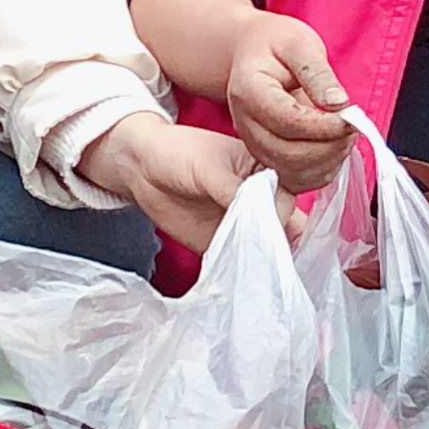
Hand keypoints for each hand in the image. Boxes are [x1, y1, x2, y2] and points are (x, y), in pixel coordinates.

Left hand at [75, 112, 269, 252]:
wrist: (140, 168)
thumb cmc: (178, 153)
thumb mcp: (210, 166)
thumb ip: (237, 190)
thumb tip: (264, 216)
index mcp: (267, 171)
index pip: (288, 198)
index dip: (282, 215)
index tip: (270, 227)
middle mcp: (263, 199)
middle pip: (286, 226)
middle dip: (279, 242)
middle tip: (265, 254)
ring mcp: (245, 225)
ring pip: (267, 248)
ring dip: (263, 259)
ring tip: (254, 267)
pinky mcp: (225, 246)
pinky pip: (242, 262)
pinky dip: (243, 270)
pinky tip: (240, 275)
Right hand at [224, 10, 354, 189]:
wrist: (253, 53)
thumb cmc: (275, 44)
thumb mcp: (299, 44)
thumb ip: (317, 73)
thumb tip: (339, 103)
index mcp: (248, 91)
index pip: (287, 121)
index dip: (323, 126)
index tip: (351, 118)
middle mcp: (245, 124)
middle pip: (288, 154)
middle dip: (330, 146)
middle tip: (354, 125)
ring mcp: (254, 144)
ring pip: (292, 173)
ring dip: (328, 160)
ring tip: (346, 133)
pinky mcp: (267, 157)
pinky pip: (295, 179)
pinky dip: (321, 170)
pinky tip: (335, 147)